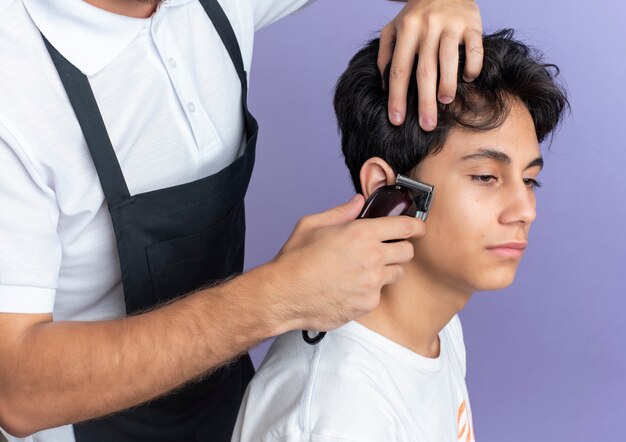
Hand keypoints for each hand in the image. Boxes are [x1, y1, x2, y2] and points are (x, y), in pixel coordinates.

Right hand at [267, 194, 424, 332]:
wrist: (284, 295)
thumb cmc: (295, 260)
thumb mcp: (312, 224)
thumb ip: (341, 212)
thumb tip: (358, 201)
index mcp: (361, 233)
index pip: (405, 226)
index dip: (416, 226)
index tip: (418, 228)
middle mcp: (372, 258)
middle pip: (408, 251)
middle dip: (400, 248)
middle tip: (386, 250)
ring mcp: (372, 283)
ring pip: (397, 273)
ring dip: (387, 270)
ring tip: (364, 270)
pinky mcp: (368, 303)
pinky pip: (379, 294)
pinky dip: (370, 290)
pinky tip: (351, 287)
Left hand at [380, 0, 482, 129]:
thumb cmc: (416, 14)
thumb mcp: (393, 28)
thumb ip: (386, 54)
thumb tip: (385, 86)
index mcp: (406, 30)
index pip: (399, 70)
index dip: (396, 97)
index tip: (397, 120)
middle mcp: (427, 27)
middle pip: (425, 71)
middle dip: (424, 102)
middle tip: (427, 125)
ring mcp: (451, 25)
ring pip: (449, 60)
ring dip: (448, 85)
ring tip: (445, 102)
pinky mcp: (472, 24)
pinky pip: (474, 50)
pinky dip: (472, 66)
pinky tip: (468, 78)